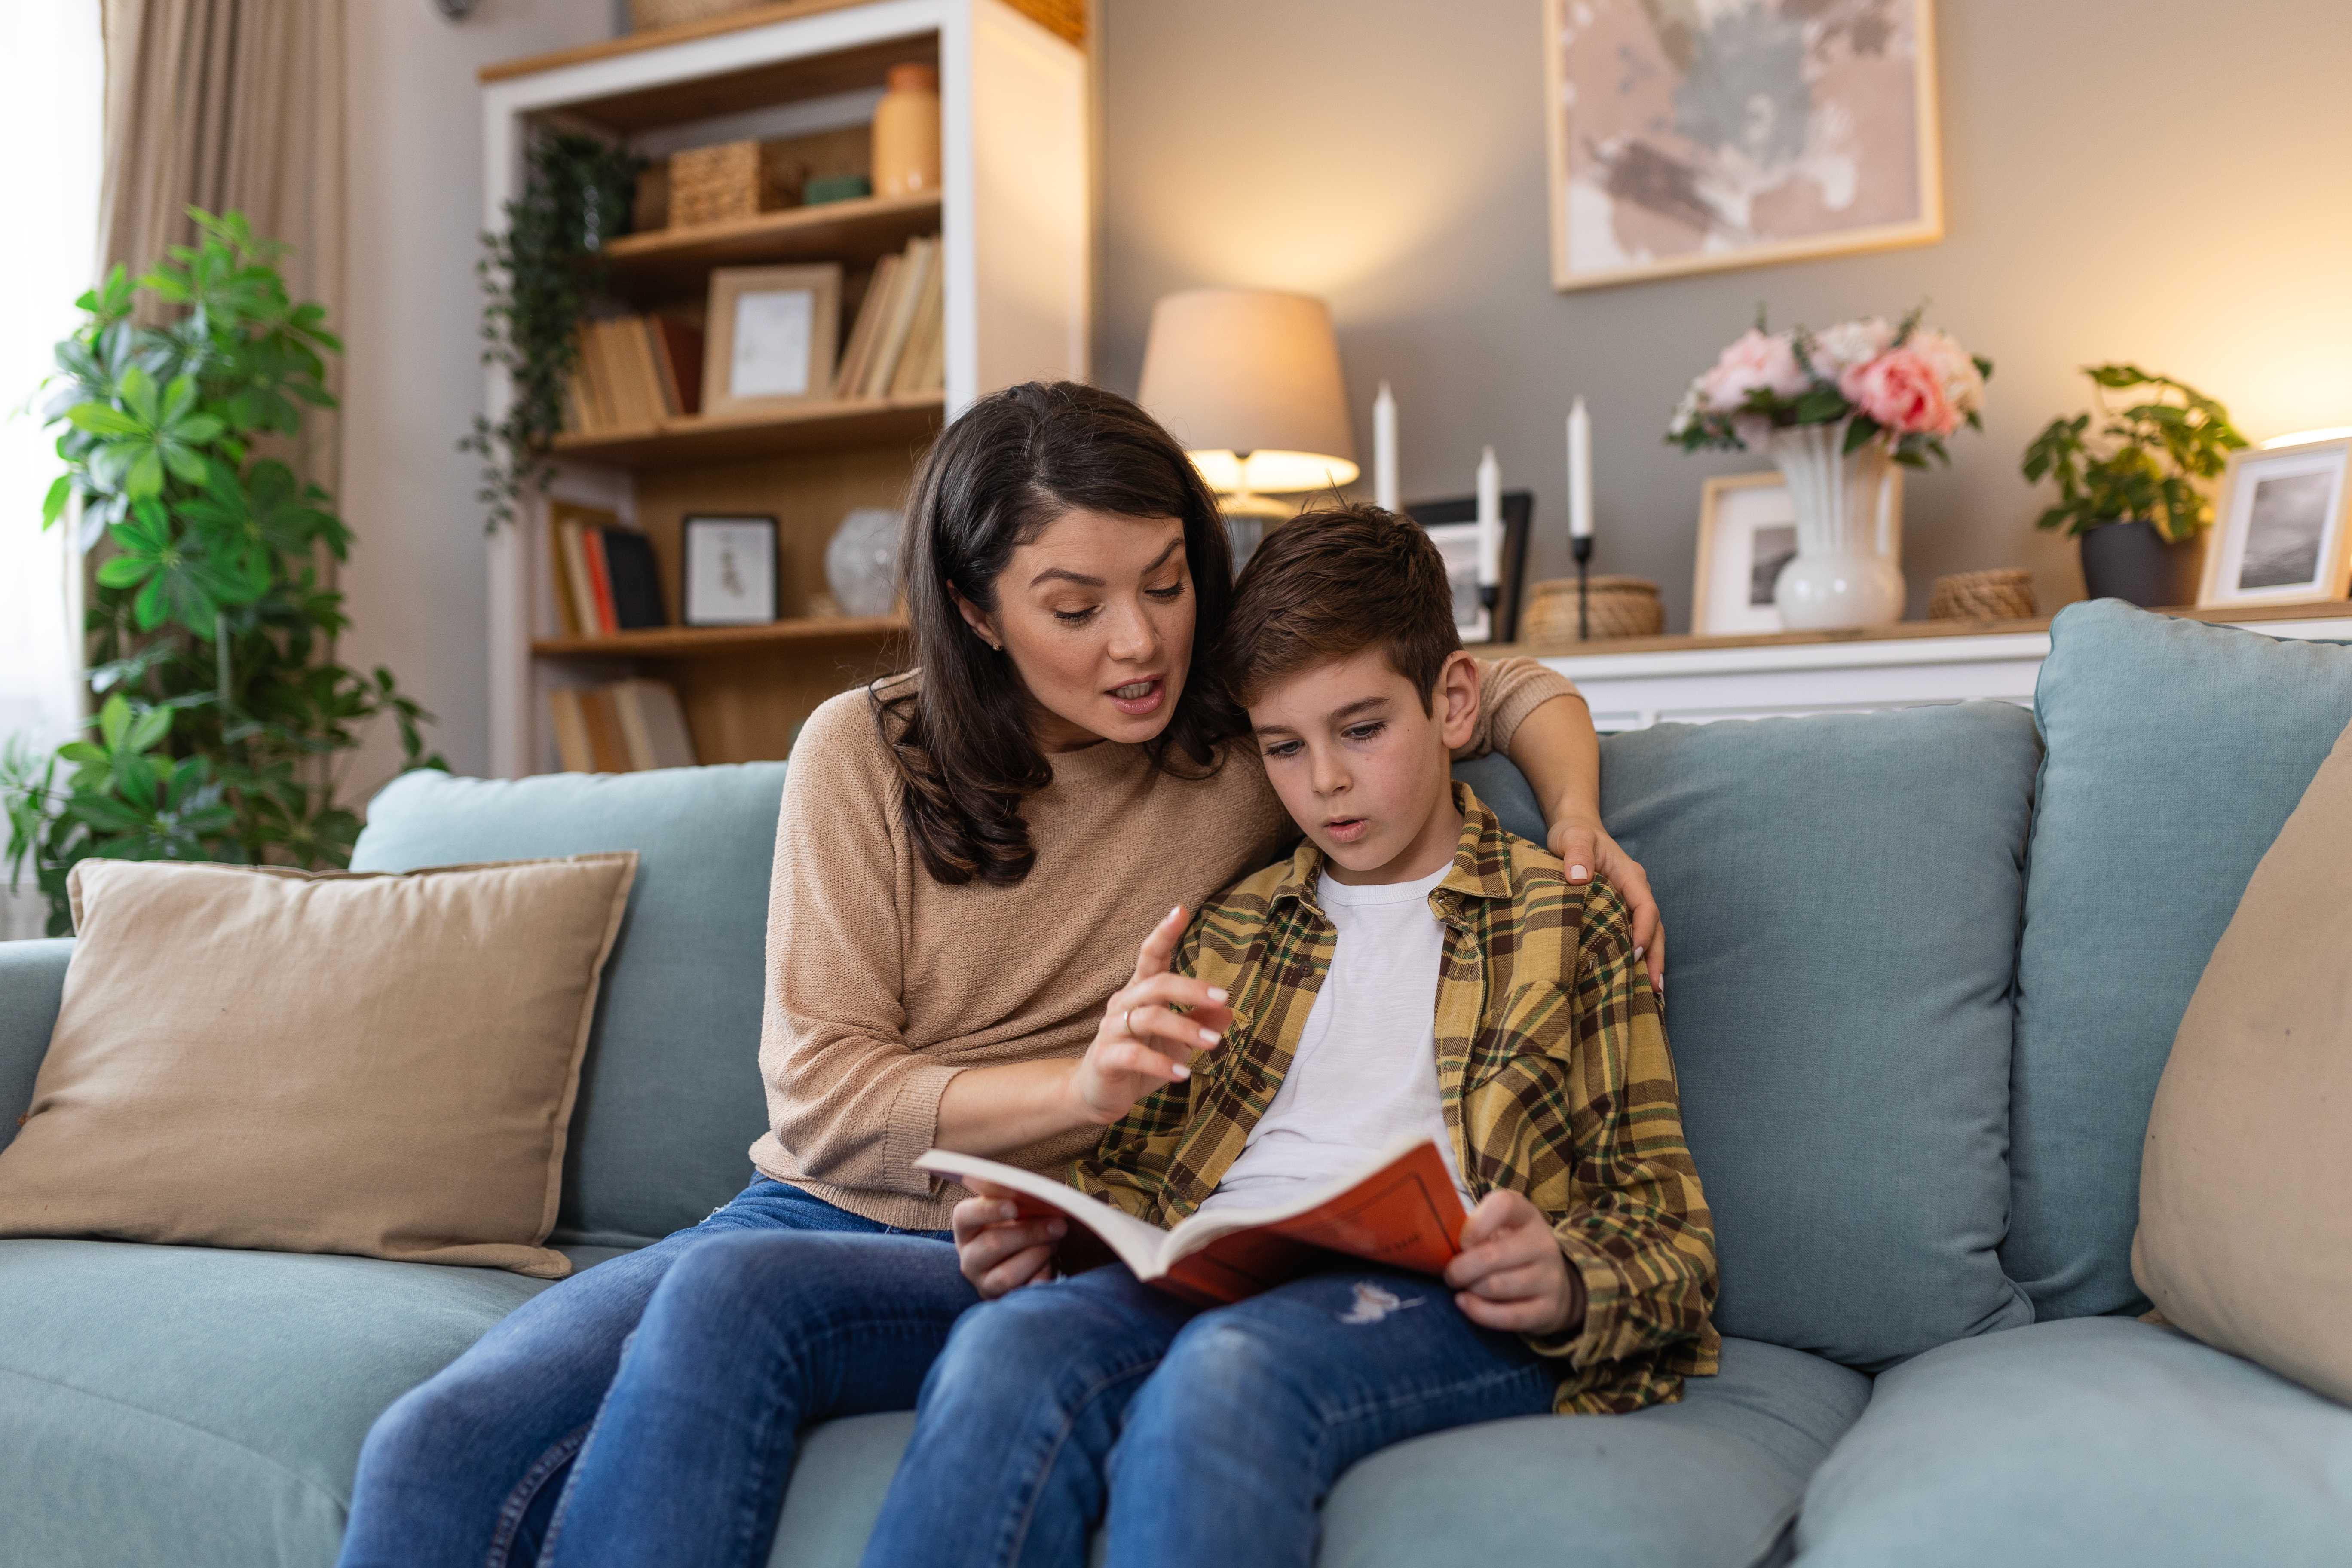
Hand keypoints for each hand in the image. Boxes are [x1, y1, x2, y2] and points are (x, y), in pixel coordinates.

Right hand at [952, 1180, 1065, 1298]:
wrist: (1014, 1261)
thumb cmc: (1013, 1228)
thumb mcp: (1010, 1213)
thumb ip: (1018, 1202)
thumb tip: (1043, 1198)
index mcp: (966, 1229)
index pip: (965, 1216)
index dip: (988, 1210)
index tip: (1014, 1207)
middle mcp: (969, 1258)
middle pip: (993, 1244)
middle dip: (1030, 1233)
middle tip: (1059, 1224)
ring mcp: (983, 1283)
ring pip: (1007, 1274)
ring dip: (1038, 1255)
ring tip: (1056, 1242)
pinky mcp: (1002, 1300)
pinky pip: (1024, 1292)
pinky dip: (1041, 1278)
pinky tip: (1049, 1265)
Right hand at [1065, 906, 1233, 1125]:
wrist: (1098, 1094)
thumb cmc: (1141, 1060)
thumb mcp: (1177, 1042)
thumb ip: (1199, 1024)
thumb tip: (1229, 1012)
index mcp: (1139, 992)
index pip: (1149, 955)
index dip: (1164, 933)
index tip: (1181, 910)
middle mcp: (1123, 1004)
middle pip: (1157, 984)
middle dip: (1192, 989)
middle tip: (1223, 998)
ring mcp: (1111, 1030)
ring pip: (1149, 1017)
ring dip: (1186, 1030)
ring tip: (1213, 1044)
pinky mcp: (1106, 1058)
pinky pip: (1135, 1055)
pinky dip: (1161, 1064)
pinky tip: (1183, 1074)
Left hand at [1443, 1190, 1584, 1337]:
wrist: (1554, 1285)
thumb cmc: (1511, 1251)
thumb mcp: (1500, 1230)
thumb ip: (1474, 1229)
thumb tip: (1435, 1243)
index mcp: (1527, 1215)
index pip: (1504, 1205)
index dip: (1475, 1224)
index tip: (1461, 1242)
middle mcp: (1543, 1244)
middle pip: (1493, 1255)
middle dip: (1461, 1268)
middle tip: (1449, 1274)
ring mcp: (1550, 1278)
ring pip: (1498, 1286)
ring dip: (1470, 1289)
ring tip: (1461, 1288)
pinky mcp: (1548, 1309)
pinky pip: (1509, 1316)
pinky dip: (1480, 1312)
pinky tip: (1465, 1303)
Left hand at [1547, 814, 1664, 995]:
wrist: (1573, 830)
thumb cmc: (1573, 834)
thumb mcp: (1572, 837)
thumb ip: (1576, 854)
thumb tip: (1579, 878)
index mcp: (1630, 876)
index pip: (1645, 906)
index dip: (1644, 930)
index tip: (1635, 952)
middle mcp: (1634, 892)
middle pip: (1654, 927)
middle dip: (1657, 956)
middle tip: (1656, 988)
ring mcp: (1628, 903)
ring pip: (1647, 935)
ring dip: (1650, 961)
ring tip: (1651, 993)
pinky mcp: (1617, 912)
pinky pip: (1630, 935)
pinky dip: (1634, 956)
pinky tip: (1630, 979)